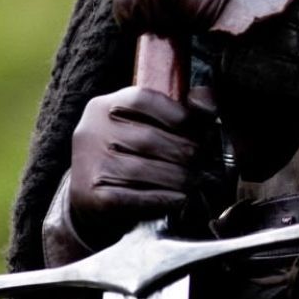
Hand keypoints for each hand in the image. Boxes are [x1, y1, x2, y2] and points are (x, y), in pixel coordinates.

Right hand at [68, 86, 216, 247]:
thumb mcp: (146, 123)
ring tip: (196, 180)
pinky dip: (163, 198)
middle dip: (185, 152)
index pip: (145, 100)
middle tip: (205, 162)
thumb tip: (208, 104)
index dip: (180, 114)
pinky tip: (180, 198)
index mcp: (106, 106)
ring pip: (143, 170)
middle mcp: (93, 131)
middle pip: (148, 139)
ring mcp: (89, 163)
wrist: (91, 193)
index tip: (203, 130)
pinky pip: (134, 197)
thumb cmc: (129, 152)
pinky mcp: (92, 195)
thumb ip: (178, 109)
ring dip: (178, 178)